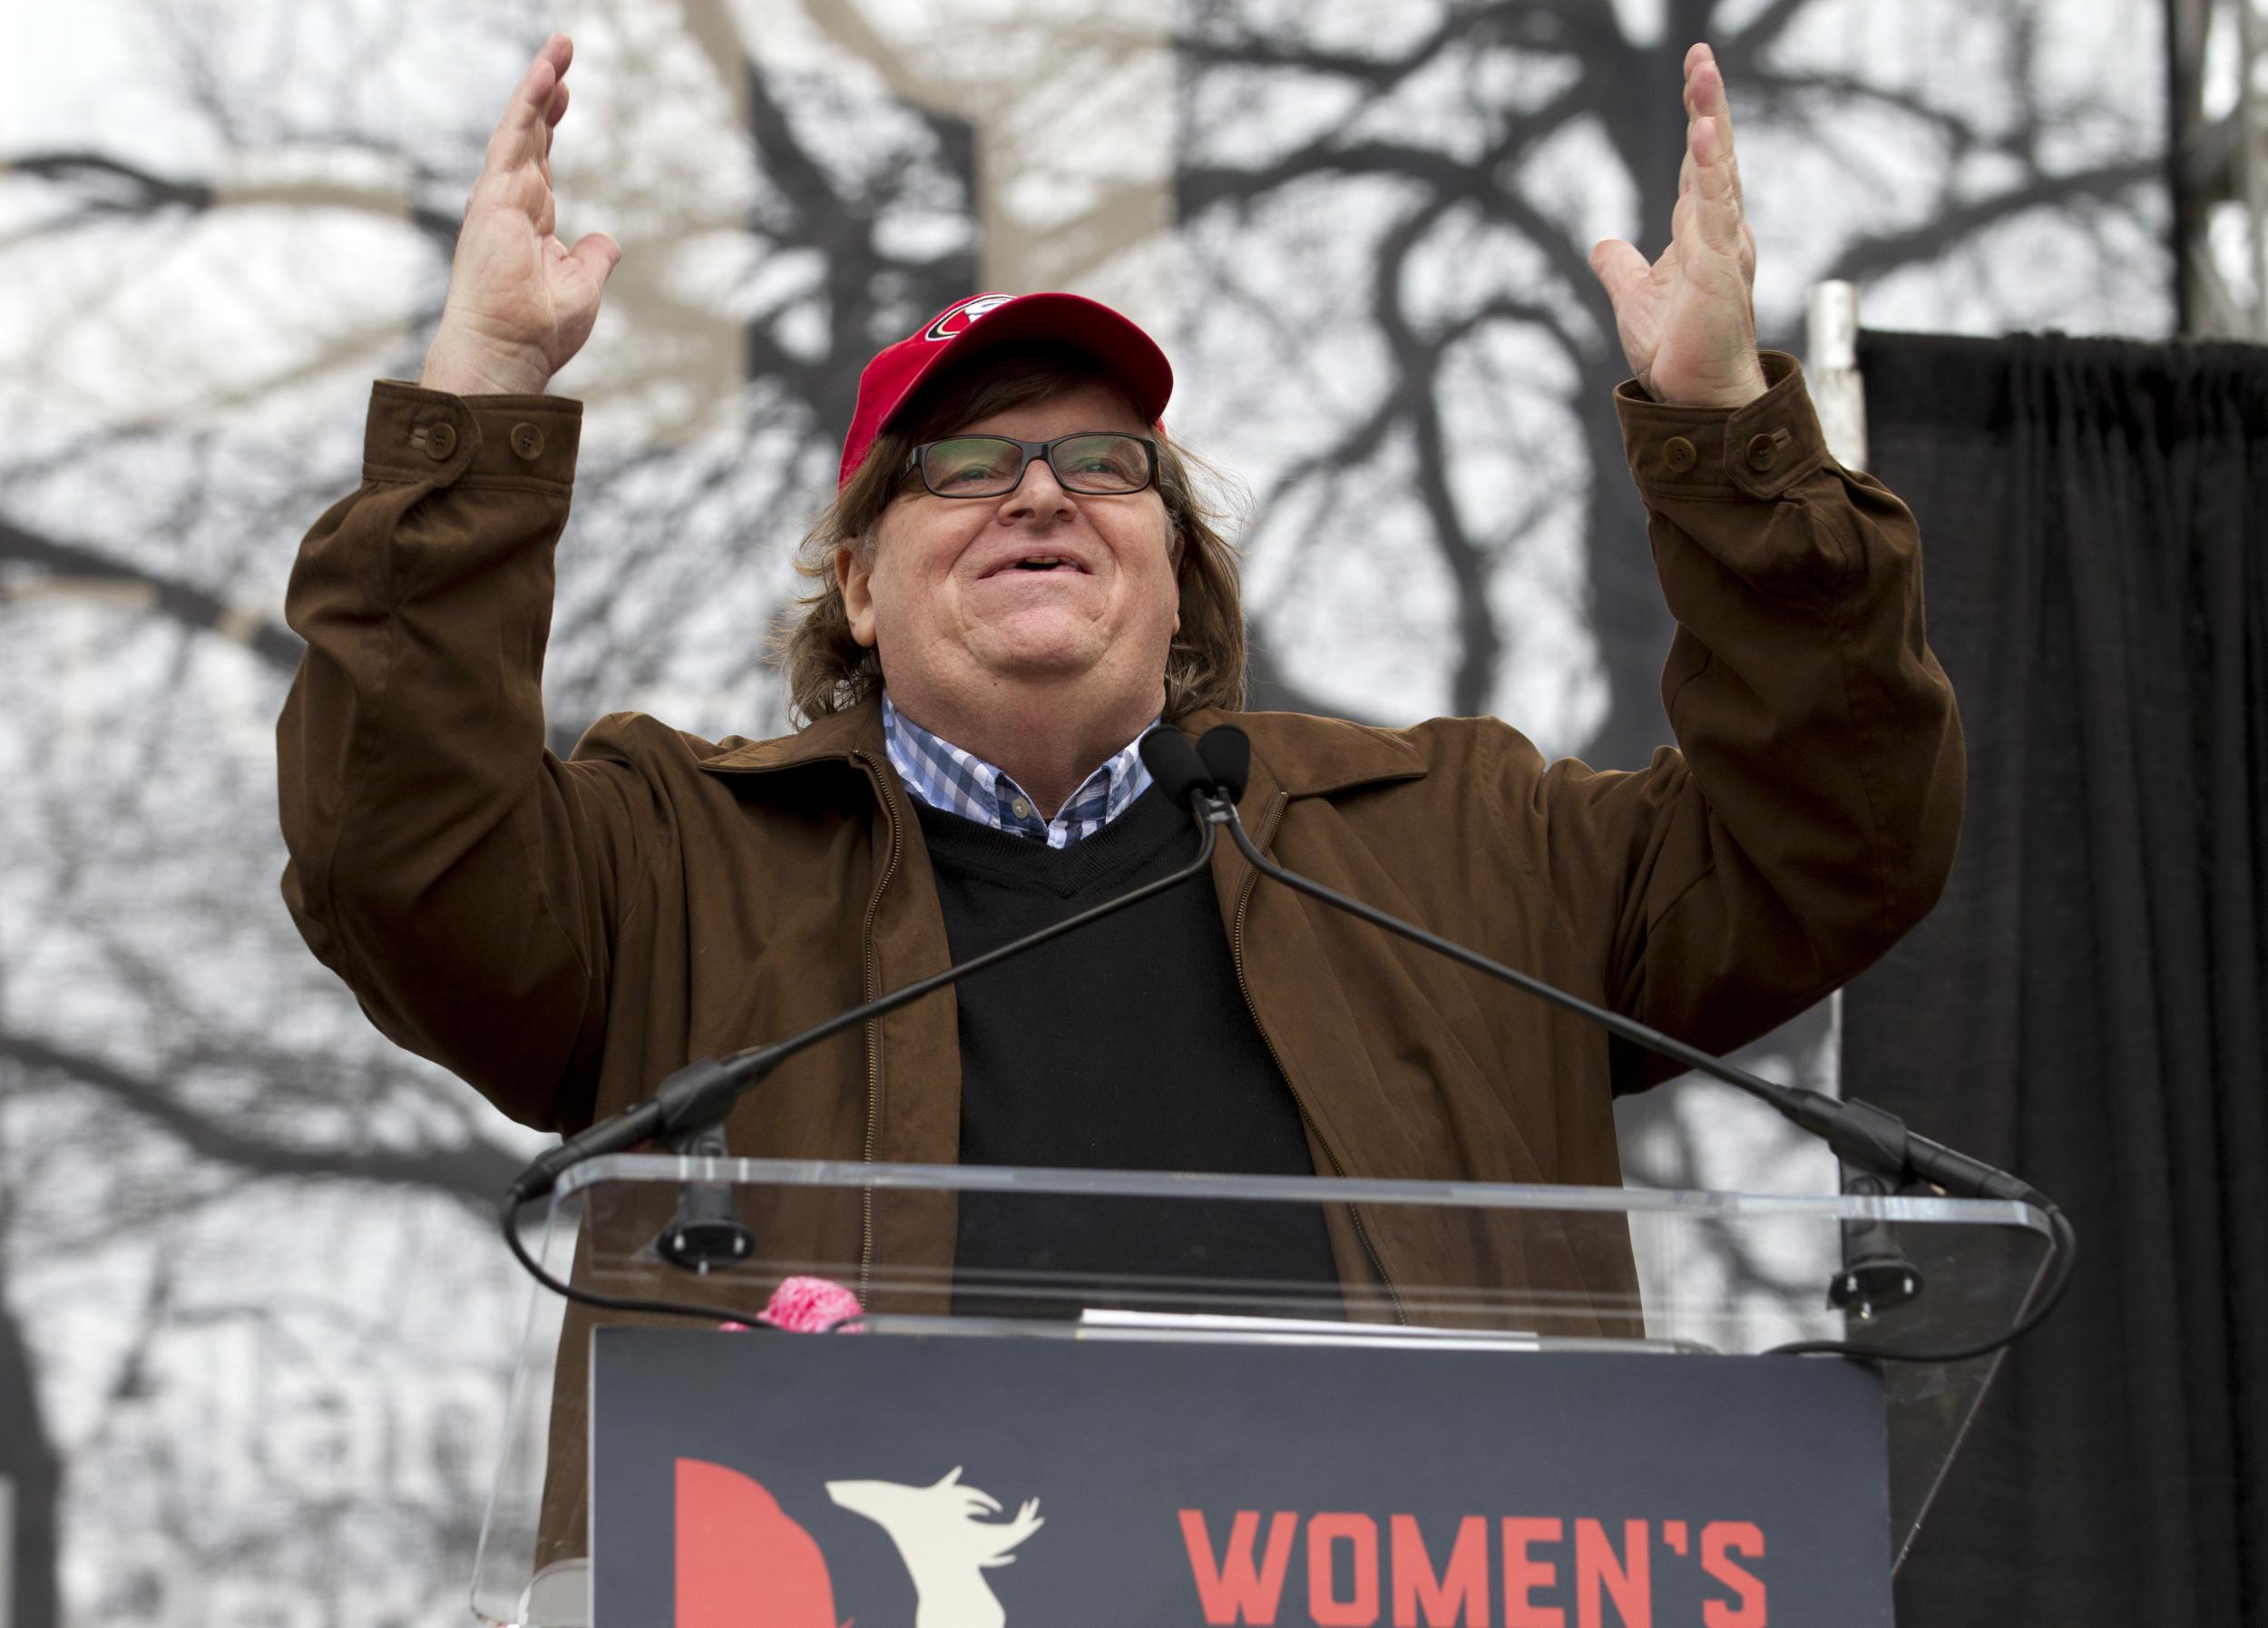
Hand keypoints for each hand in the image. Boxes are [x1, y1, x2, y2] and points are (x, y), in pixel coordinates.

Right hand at [420, 35, 620, 396]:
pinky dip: (530, 103)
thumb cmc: (537, 330)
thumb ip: (593, 258)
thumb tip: (606, 240)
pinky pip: (514, 138)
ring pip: (521, 127)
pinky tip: (548, 73)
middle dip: (547, 91)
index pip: (541, 160)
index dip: (551, 124)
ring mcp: (499, 197)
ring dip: (540, 84)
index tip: (566, 92)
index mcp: (530, 221)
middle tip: (563, 51)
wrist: (507, 353)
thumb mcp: (582, 287)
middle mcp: (510, 203)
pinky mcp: (494, 197)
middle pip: (531, 134)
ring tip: (561, 47)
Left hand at [1588, 43, 1767, 409]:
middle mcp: (1719, 232)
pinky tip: (1704, 135)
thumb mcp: (1636, 299)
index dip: (1697, 119)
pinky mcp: (1720, 268)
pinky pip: (1715, 209)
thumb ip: (1621, 267)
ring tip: (1702, 74)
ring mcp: (1723, 246)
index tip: (1694, 71)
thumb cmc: (1679, 352)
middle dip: (1707, 103)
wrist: (1696, 398)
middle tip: (1699, 56)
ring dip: (1709, 120)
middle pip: (1714, 154)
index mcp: (1702, 233)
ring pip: (1718, 170)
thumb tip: (1602, 244)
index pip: (1699, 164)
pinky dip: (1711, 171)